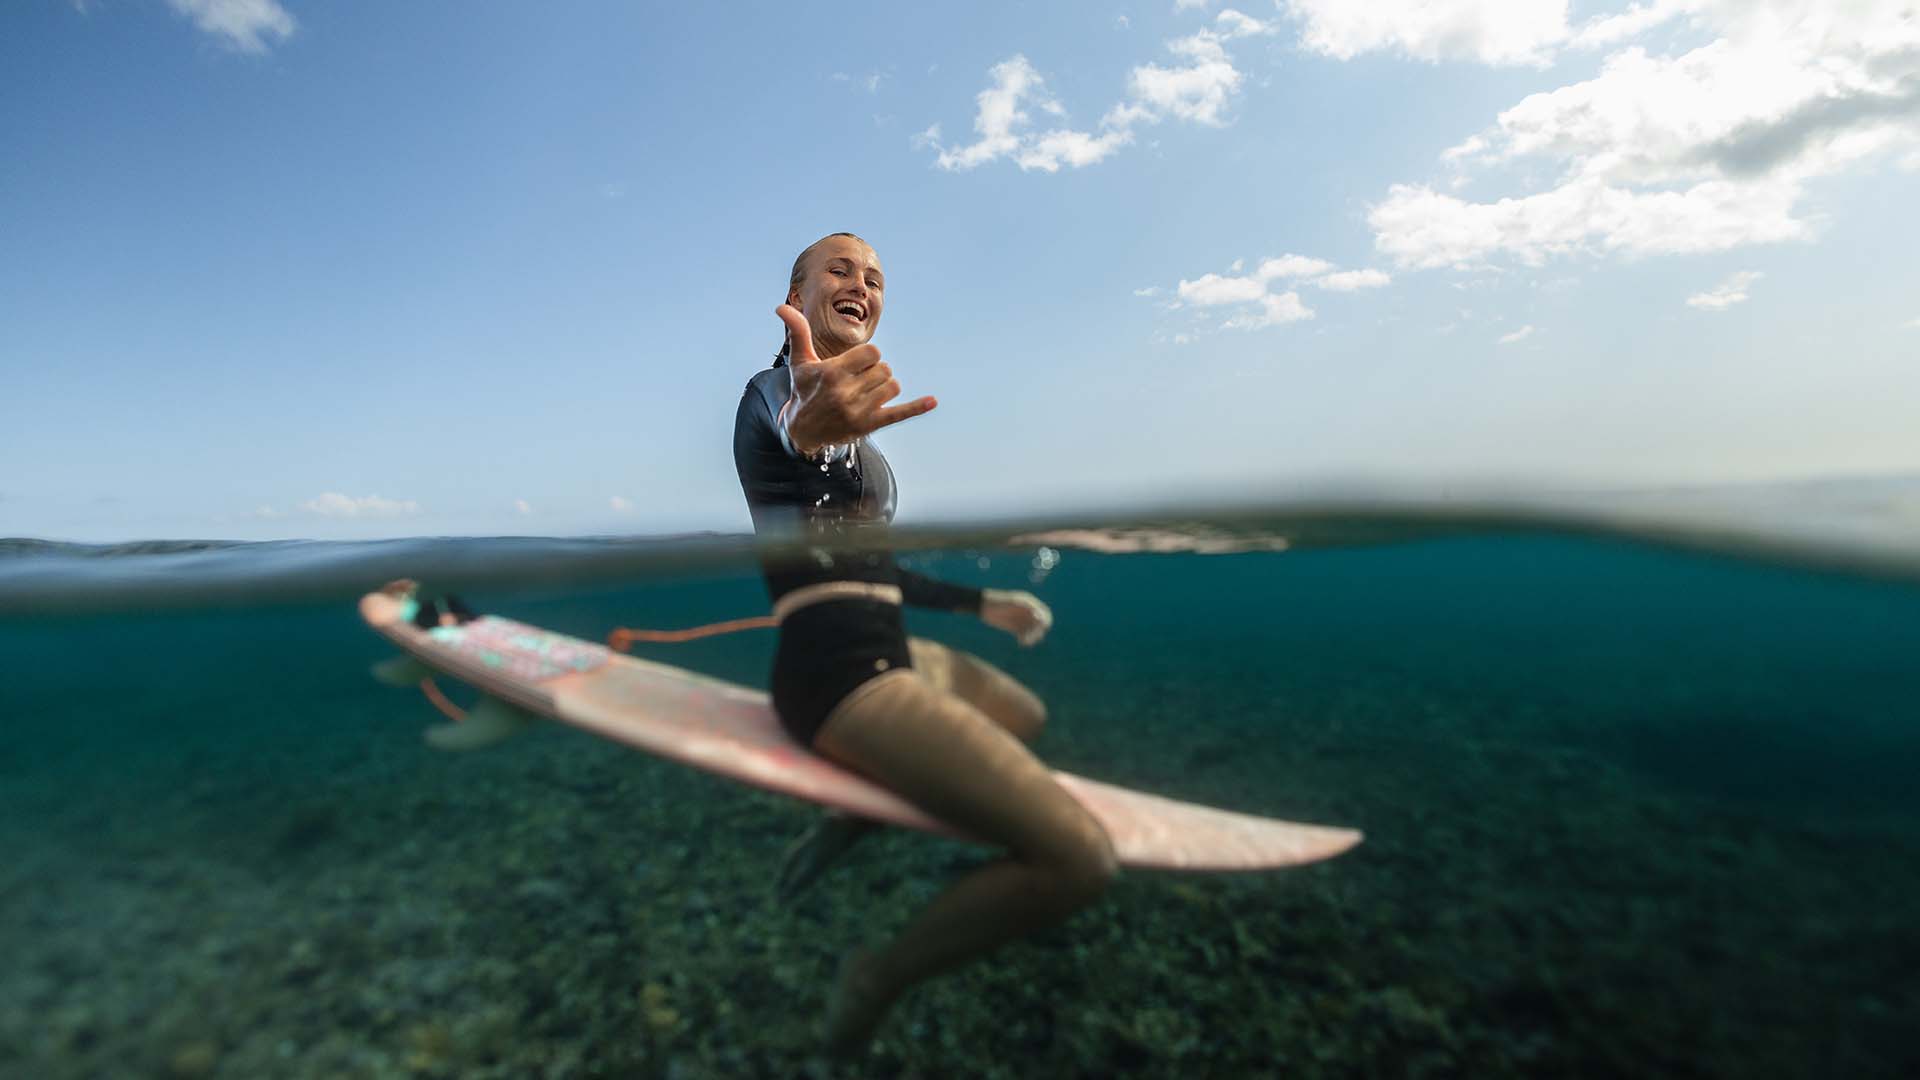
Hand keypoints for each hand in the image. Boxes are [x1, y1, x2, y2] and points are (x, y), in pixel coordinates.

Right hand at [777, 304, 935, 453]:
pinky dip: (917, 407)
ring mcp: (859, 411)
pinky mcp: (869, 426)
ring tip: (867, 393)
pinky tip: (933, 401)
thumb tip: (781, 306)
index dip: (868, 356)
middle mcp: (846, 393)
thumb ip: (797, 332)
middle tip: (857, 382)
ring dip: (885, 386)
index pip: (872, 353)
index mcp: (832, 373)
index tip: (855, 365)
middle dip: (875, 372)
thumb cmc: (804, 390)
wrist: (802, 430)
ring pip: (893, 386)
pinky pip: (899, 414)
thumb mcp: (799, 362)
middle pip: (884, 369)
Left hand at [981, 588, 1051, 646]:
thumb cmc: (997, 601)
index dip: (1045, 621)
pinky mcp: (1015, 628)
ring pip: (1033, 631)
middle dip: (1038, 631)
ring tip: (1025, 642)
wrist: (982, 606)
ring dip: (1032, 637)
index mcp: (1029, 603)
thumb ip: (1026, 606)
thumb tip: (1039, 615)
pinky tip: (1020, 642)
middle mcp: (1027, 612)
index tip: (1042, 628)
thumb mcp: (1012, 602)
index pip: (1044, 613)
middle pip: (1040, 624)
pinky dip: (1025, 640)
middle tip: (1032, 638)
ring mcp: (1021, 620)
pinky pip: (1024, 635)